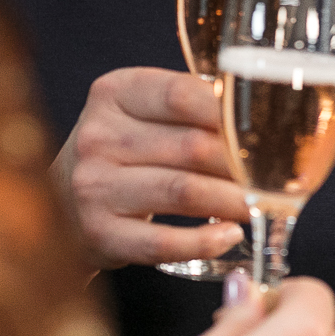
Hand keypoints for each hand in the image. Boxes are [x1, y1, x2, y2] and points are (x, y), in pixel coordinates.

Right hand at [55, 67, 249, 269]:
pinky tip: (229, 235)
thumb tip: (267, 115)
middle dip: (242, 166)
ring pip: (183, 192)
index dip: (230, 113)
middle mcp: (97, 136)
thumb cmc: (122, 152)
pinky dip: (203, 241)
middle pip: (192, 147)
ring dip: (232, 201)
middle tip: (273, 178)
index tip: (265, 132)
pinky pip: (162, 242)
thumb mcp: (141, 113)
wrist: (61, 202)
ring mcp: (94, 187)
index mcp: (114, 93)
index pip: (181, 94)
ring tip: (258, 205)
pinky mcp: (99, 234)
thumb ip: (190, 105)